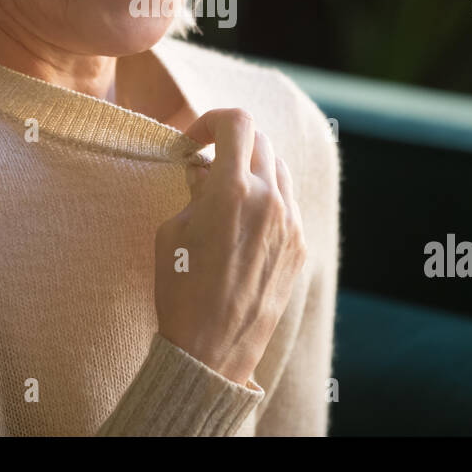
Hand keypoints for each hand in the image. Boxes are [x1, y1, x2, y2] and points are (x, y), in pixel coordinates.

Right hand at [153, 108, 306, 384]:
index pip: (237, 122)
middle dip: (230, 142)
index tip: (193, 142)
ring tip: (226, 191)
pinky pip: (287, 203)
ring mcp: (290, 224)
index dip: (210, 121)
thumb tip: (205, 170)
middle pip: (260, 140)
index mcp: (233, 191)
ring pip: (278, 169)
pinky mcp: (299, 248)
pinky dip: (266, 197)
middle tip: (205, 162)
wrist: (211, 351)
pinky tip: (243, 222)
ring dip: (252, 167)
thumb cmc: (180, 292)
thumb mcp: (172, 231)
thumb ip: (194, 189)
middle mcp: (269, 201)